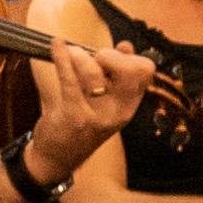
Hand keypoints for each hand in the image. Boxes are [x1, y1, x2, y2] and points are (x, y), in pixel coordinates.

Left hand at [36, 38, 159, 172]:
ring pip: (94, 72)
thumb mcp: (106, 103)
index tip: (111, 57)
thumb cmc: (81, 123)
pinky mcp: (74, 115)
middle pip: (129, 70)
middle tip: (94, 58)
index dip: (129, 57)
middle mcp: (119, 112)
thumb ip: (116, 75)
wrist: (58, 157)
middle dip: (110, 56)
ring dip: (79, 56)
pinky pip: (69, 78)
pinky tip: (56, 45)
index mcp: (129, 105)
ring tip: (71, 54)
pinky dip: (62, 57)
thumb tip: (126, 46)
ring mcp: (98, 116)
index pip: (145, 71)